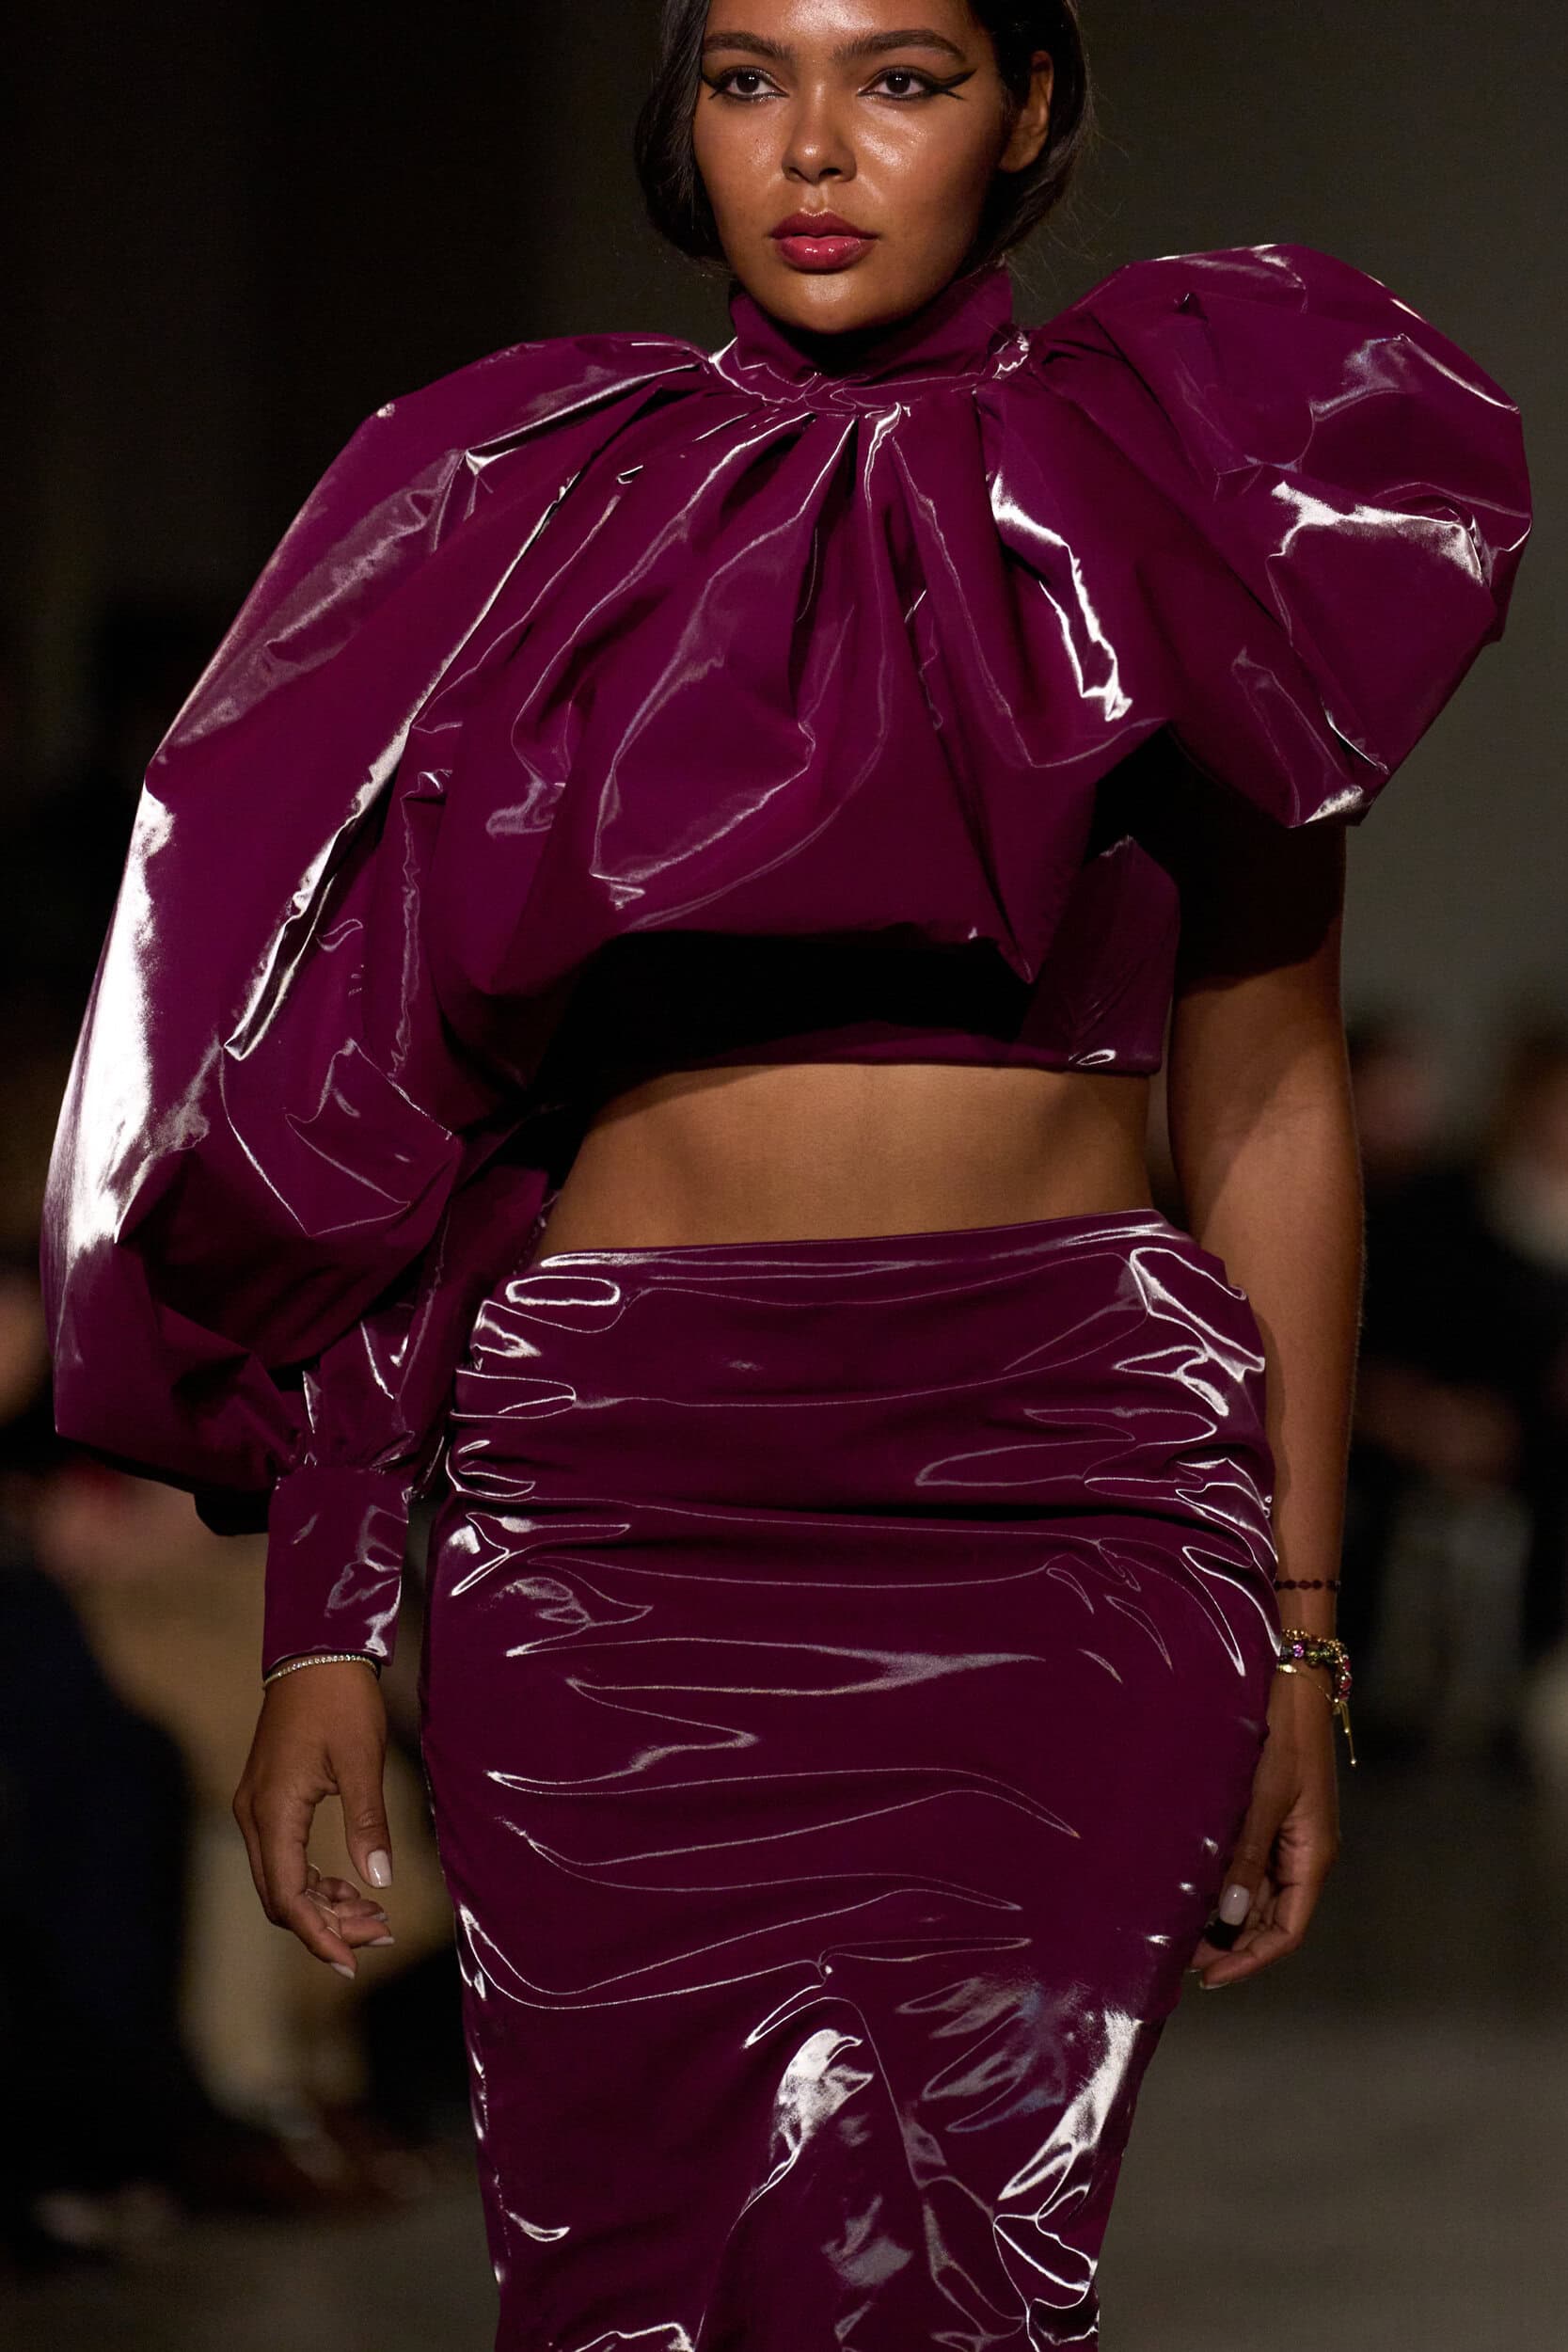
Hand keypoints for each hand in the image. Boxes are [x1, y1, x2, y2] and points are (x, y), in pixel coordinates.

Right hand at [233, 1661, 395, 1978]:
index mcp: (274, 1812)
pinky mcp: (267, 1799)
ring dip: (324, 1902)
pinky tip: (349, 1884)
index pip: (288, 1896)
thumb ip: (368, 1822)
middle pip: (282, 1896)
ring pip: (282, 1879)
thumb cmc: (341, 1701)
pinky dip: (314, 1877)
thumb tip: (379, 1881)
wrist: (316, 1652)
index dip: (319, 1935)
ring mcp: (256, 1808)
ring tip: (375, 1915)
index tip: (353, 1962)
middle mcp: (254, 1817)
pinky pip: (283, 1856)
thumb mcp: (363, 1760)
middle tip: (382, 1932)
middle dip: (329, 1923)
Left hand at [1188, 1666, 1339, 1989]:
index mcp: (1312, 1857)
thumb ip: (1247, 1854)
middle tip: (1180, 1955)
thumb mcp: (1263, 1797)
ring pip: (1259, 1896)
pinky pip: (1251, 1866)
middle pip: (1271, 1920)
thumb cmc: (1283, 1738)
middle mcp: (1303, 1855)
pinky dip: (1226, 1885)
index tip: (1209, 1976)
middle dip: (1231, 1943)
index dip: (1250, 1959)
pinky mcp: (1272, 1819)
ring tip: (1180, 1929)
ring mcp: (1288, 1838)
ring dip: (1227, 1917)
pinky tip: (1193, 1890)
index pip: (1286, 1931)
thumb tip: (1232, 1915)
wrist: (1292, 1686)